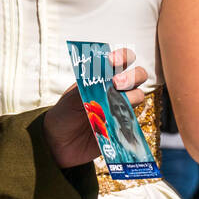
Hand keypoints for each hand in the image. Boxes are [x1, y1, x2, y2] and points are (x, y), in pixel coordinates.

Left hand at [43, 47, 147, 168]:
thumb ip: (88, 88)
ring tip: (115, 102)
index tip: (112, 60)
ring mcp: (120, 107)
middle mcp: (115, 90)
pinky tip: (117, 120)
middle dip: (132, 76)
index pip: (120, 60)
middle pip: (138, 75)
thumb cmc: (64, 114)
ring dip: (132, 96)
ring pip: (139, 96)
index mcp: (101, 77)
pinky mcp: (122, 127)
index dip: (122, 56)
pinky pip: (134, 120)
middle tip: (117, 83)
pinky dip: (130, 118)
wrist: (59, 142)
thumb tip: (103, 82)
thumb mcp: (71, 98)